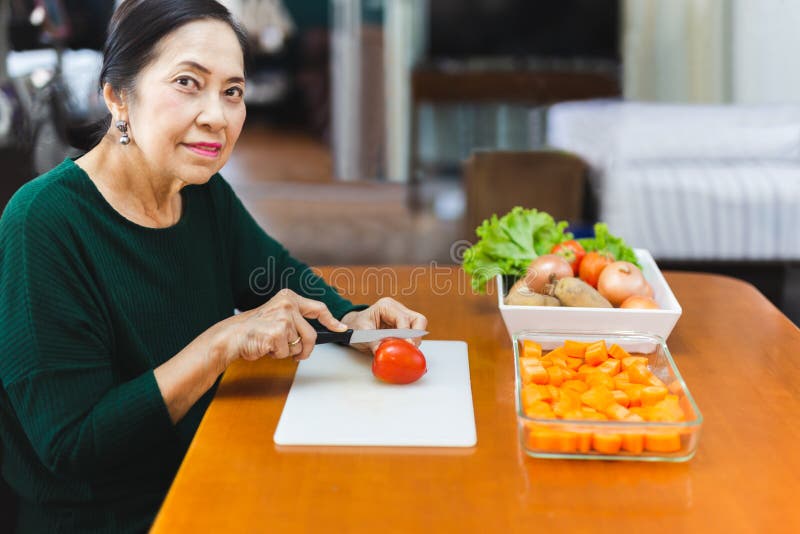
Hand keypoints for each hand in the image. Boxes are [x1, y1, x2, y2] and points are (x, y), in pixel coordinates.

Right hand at [210, 289, 347, 366]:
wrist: (232, 336)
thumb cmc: (254, 328)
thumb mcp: (277, 316)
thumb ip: (295, 320)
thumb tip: (314, 335)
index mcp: (288, 297)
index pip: (318, 308)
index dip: (332, 320)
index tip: (341, 328)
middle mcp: (288, 305)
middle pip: (311, 335)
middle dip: (306, 349)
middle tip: (298, 355)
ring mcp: (283, 318)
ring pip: (298, 346)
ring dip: (287, 351)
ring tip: (271, 344)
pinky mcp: (277, 332)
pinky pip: (286, 353)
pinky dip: (276, 354)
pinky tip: (266, 346)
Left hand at [340, 297, 427, 352]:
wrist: (353, 327)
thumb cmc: (356, 326)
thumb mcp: (361, 333)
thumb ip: (372, 342)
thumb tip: (382, 351)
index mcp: (387, 306)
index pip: (403, 319)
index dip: (407, 334)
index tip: (407, 345)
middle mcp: (398, 309)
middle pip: (418, 320)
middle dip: (417, 335)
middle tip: (411, 348)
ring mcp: (402, 317)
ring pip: (419, 327)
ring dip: (415, 340)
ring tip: (405, 350)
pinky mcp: (404, 327)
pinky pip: (414, 334)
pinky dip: (411, 343)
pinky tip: (404, 350)